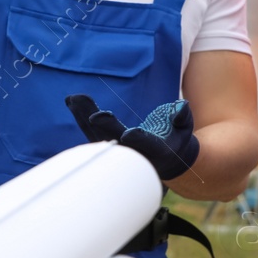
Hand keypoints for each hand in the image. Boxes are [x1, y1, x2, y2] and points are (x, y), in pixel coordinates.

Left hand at [65, 94, 199, 180]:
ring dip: (84, 118)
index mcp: (157, 152)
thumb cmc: (177, 137)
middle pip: (117, 142)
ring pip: (99, 137)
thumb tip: (180, 107)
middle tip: (93, 114)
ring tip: (73, 99)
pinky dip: (81, 117)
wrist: (166, 158)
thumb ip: (182, 116)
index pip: (147, 146)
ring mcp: (119, 152)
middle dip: (105, 128)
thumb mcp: (185, 127)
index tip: (128, 134)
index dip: (139, 141)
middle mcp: (135, 155)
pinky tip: (72, 102)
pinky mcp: (108, 145)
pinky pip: (91, 132)